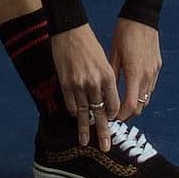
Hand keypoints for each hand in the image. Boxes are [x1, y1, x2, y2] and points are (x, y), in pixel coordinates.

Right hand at [50, 24, 120, 150]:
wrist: (69, 30)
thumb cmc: (89, 44)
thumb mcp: (104, 60)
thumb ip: (105, 80)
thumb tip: (106, 99)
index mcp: (107, 75)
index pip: (113, 104)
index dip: (113, 115)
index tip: (112, 121)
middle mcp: (94, 82)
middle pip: (100, 113)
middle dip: (103, 132)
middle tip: (106, 147)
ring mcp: (79, 84)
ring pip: (84, 113)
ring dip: (84, 128)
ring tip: (84, 142)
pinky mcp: (65, 83)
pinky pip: (71, 104)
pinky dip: (74, 111)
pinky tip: (76, 117)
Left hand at [109, 18, 161, 120]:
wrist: (142, 16)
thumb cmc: (125, 32)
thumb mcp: (113, 53)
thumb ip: (112, 75)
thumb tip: (106, 92)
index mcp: (134, 72)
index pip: (130, 104)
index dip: (121, 115)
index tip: (112, 117)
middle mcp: (147, 75)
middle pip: (140, 106)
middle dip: (128, 114)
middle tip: (116, 114)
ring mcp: (154, 71)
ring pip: (147, 98)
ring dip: (136, 105)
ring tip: (123, 104)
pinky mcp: (157, 66)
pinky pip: (150, 87)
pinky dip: (142, 94)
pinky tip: (133, 90)